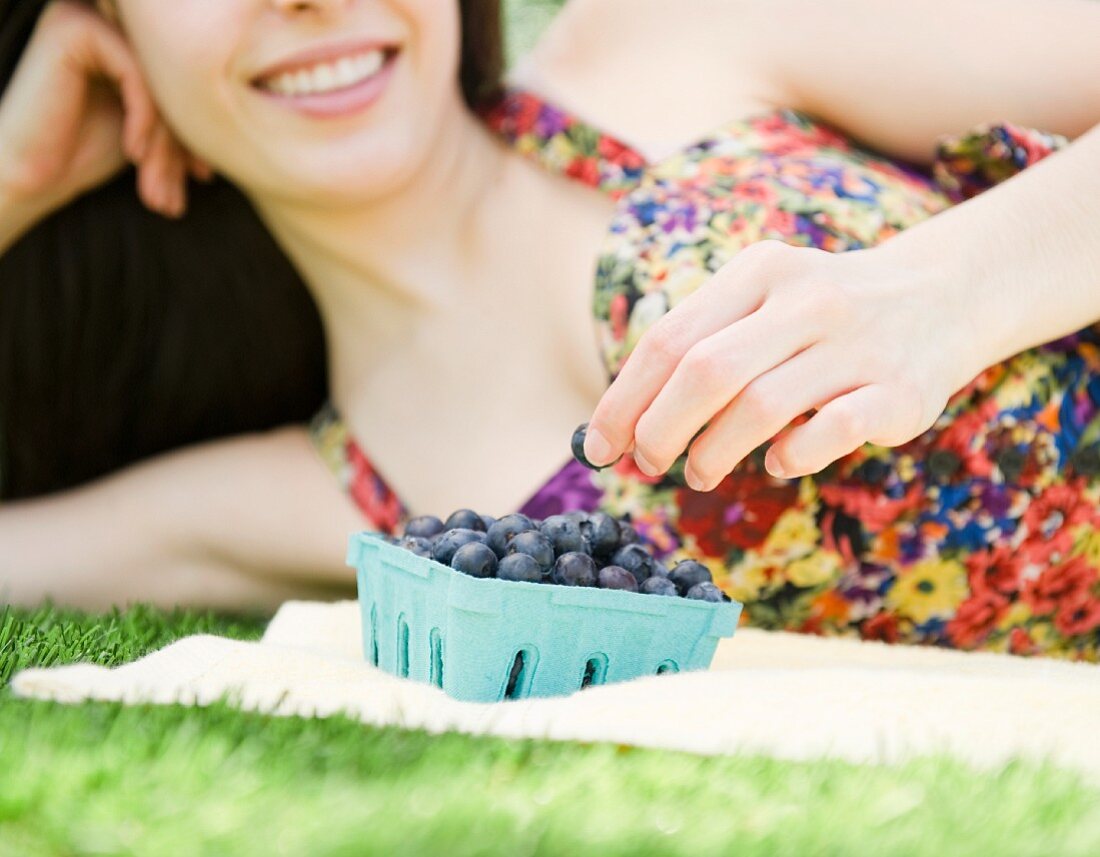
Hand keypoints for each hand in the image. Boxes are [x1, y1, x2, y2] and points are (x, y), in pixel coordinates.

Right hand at [0, 0, 210, 219]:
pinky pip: (138, 73)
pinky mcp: (75, 27)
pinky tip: (132, 152)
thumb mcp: (157, 130)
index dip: (201, 133)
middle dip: (184, 143)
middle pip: (180, 80)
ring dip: (166, 141)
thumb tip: (250, 117)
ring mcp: (90, 15)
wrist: (27, 174)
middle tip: (176, 193)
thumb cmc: (86, 153)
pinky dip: (144, 117)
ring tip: (158, 189)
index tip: (203, 178)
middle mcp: (113, 18)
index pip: (191, 83)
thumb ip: (191, 110)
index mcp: (135, 38)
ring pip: (164, 79)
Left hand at [582, 239, 984, 489]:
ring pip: (760, 406)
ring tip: (699, 472)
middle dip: (660, 429)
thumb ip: (699, 348)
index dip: (624, 400)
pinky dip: (790, 457)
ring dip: (712, 453)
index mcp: (759, 272)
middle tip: (647, 463)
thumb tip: (624, 424)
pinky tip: (777, 462)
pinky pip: (828, 433)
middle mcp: (807, 300)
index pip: (669, 340)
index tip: (599, 446)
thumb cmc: (819, 316)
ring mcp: (857, 345)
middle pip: (706, 372)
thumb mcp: (760, 301)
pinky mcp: (899, 392)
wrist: (940, 295)